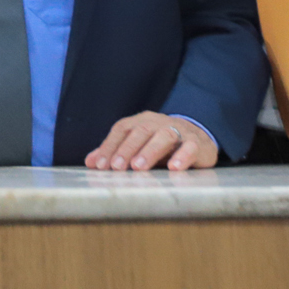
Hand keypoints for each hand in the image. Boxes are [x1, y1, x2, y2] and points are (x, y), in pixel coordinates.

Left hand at [85, 112, 217, 171]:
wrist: (198, 137)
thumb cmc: (161, 144)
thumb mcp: (138, 146)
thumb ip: (115, 152)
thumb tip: (90, 162)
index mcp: (142, 121)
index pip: (122, 129)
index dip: (110, 146)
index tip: (100, 165)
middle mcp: (159, 122)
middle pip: (141, 130)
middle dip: (127, 148)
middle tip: (117, 167)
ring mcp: (179, 131)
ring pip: (165, 136)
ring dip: (150, 151)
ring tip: (139, 167)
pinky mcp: (197, 143)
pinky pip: (190, 146)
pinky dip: (182, 156)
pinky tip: (174, 167)